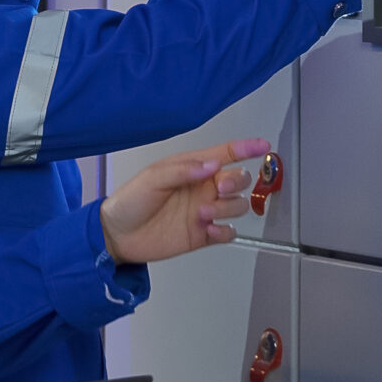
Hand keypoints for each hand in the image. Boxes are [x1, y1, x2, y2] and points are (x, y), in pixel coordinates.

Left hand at [98, 139, 265, 263]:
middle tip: (219, 187)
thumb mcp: (153, 178)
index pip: (225, 154)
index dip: (246, 148)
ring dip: (226, 208)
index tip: (263, 145)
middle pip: (238, 179)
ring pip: (236, 205)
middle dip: (236, 181)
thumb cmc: (131, 200)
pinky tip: (210, 230)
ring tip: (203, 214)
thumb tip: (213, 164)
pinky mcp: (203, 235)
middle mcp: (203, 188)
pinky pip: (228, 232)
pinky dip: (225, 231)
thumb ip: (184, 170)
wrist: (118, 235)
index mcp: (192, 168)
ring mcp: (205, 211)